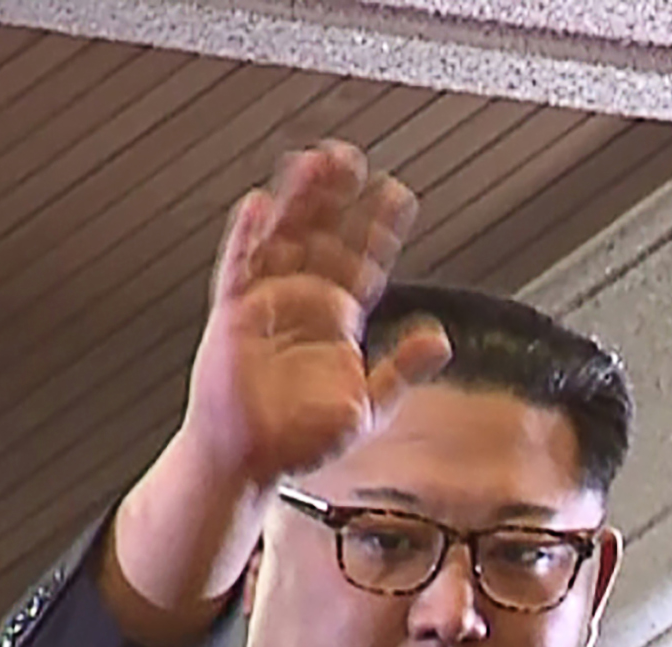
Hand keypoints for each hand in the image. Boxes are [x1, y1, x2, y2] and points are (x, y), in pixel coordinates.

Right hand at [182, 139, 449, 487]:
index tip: (396, 196)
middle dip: (335, 199)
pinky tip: (258, 207)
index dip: (378, 229)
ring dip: (297, 202)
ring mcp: (263, 304)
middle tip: (351, 159)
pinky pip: (238, 271)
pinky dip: (246, 239)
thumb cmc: (297, 439)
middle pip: (320, 236)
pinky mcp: (230, 318)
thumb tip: (440, 340)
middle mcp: (298, 301)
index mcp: (333, 318)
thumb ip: (402, 370)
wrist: (249, 463)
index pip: (360, 260)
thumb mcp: (367, 406)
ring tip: (312, 163)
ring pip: (282, 240)